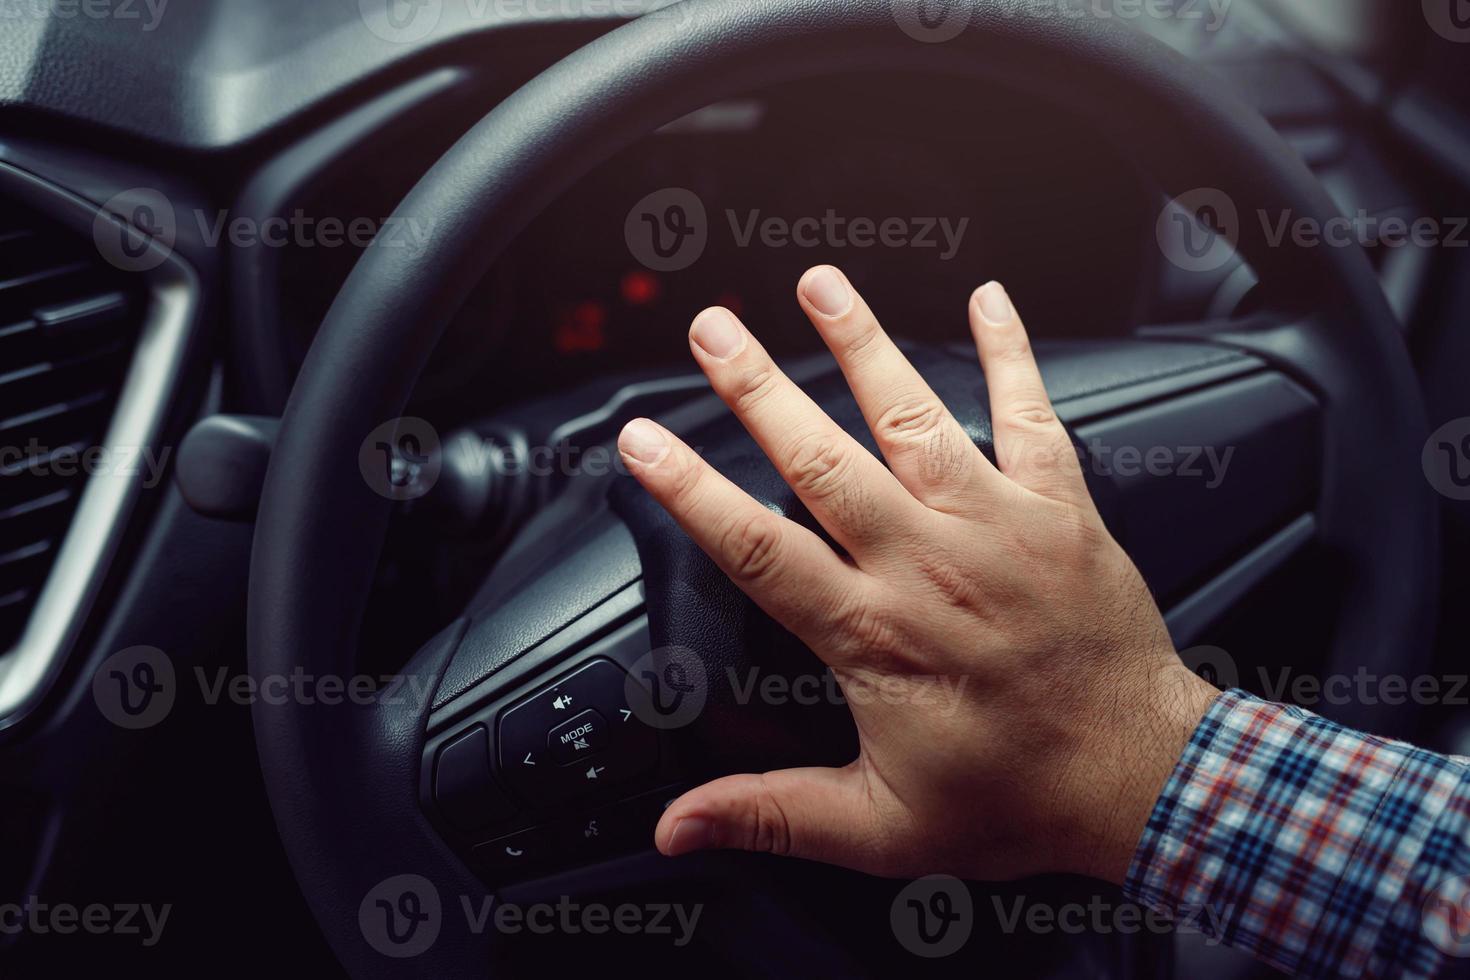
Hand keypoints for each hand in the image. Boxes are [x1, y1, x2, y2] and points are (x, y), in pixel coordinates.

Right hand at [616, 266, 1218, 883]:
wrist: (1144, 780)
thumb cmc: (1020, 798)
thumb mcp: (883, 829)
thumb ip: (773, 813)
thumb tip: (680, 825)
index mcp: (875, 632)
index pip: (758, 548)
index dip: (692, 490)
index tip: (644, 442)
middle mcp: (929, 562)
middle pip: (823, 459)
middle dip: (760, 387)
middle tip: (713, 329)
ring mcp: (996, 524)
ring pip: (914, 417)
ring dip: (862, 346)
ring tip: (819, 284)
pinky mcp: (1058, 508)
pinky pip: (1030, 414)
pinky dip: (1010, 354)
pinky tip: (989, 299)